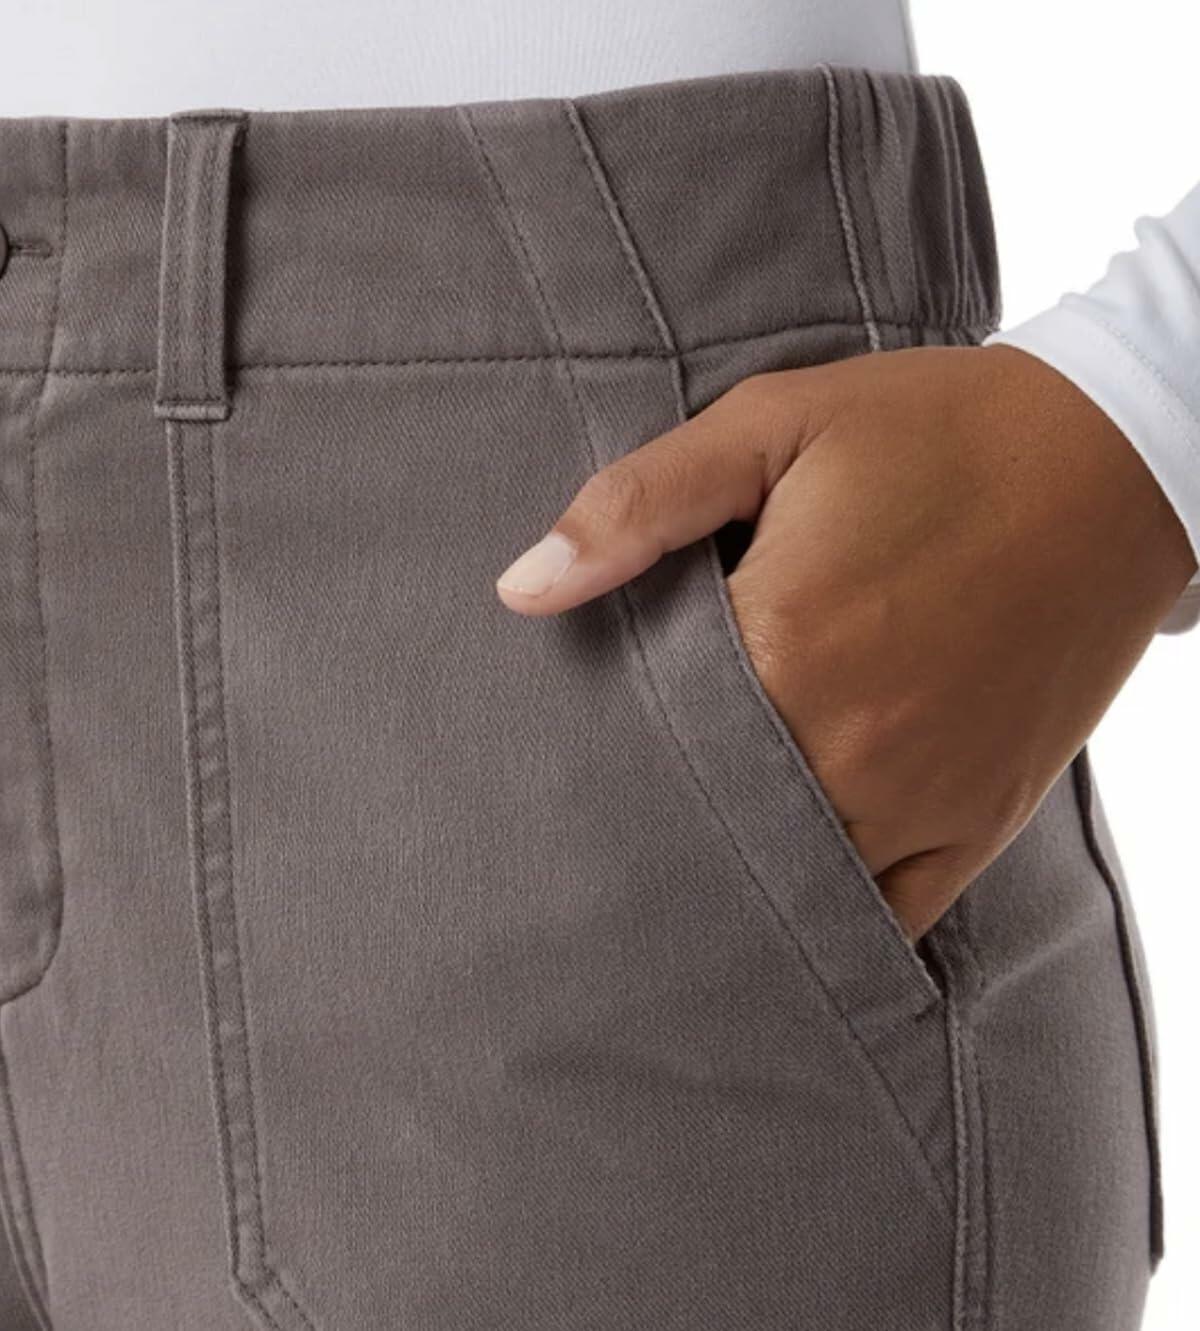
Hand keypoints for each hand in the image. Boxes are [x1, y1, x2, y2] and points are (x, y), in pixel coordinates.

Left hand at [494, 345, 1197, 938]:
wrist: (1114, 458)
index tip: (557, 763)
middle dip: (646, 825)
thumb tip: (522, 585)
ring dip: (726, 878)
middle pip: (704, 825)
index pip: (641, 739)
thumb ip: (640, 504)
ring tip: (670, 867)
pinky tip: (780, 905)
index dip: (591, 751)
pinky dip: (827, 916)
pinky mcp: (979, 822)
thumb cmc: (933, 431)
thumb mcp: (775, 424)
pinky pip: (884, 915)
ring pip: (786, 883)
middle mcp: (848, 743)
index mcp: (783, 642)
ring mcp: (920, 796)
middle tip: (590, 831)